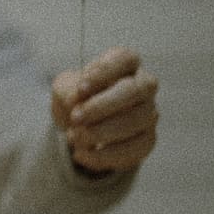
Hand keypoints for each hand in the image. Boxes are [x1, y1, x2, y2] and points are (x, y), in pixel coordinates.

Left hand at [51, 46, 157, 174]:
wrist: (78, 124)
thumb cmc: (75, 97)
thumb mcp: (64, 88)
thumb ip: (69, 90)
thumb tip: (78, 102)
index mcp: (125, 64)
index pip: (126, 59)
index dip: (105, 72)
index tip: (80, 88)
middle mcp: (143, 86)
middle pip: (134, 90)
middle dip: (103, 106)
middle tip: (76, 117)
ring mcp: (149, 113)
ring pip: (136, 121)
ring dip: (101, 132)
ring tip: (73, 136)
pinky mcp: (147, 140)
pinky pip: (133, 149)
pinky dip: (104, 155)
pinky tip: (80, 154)